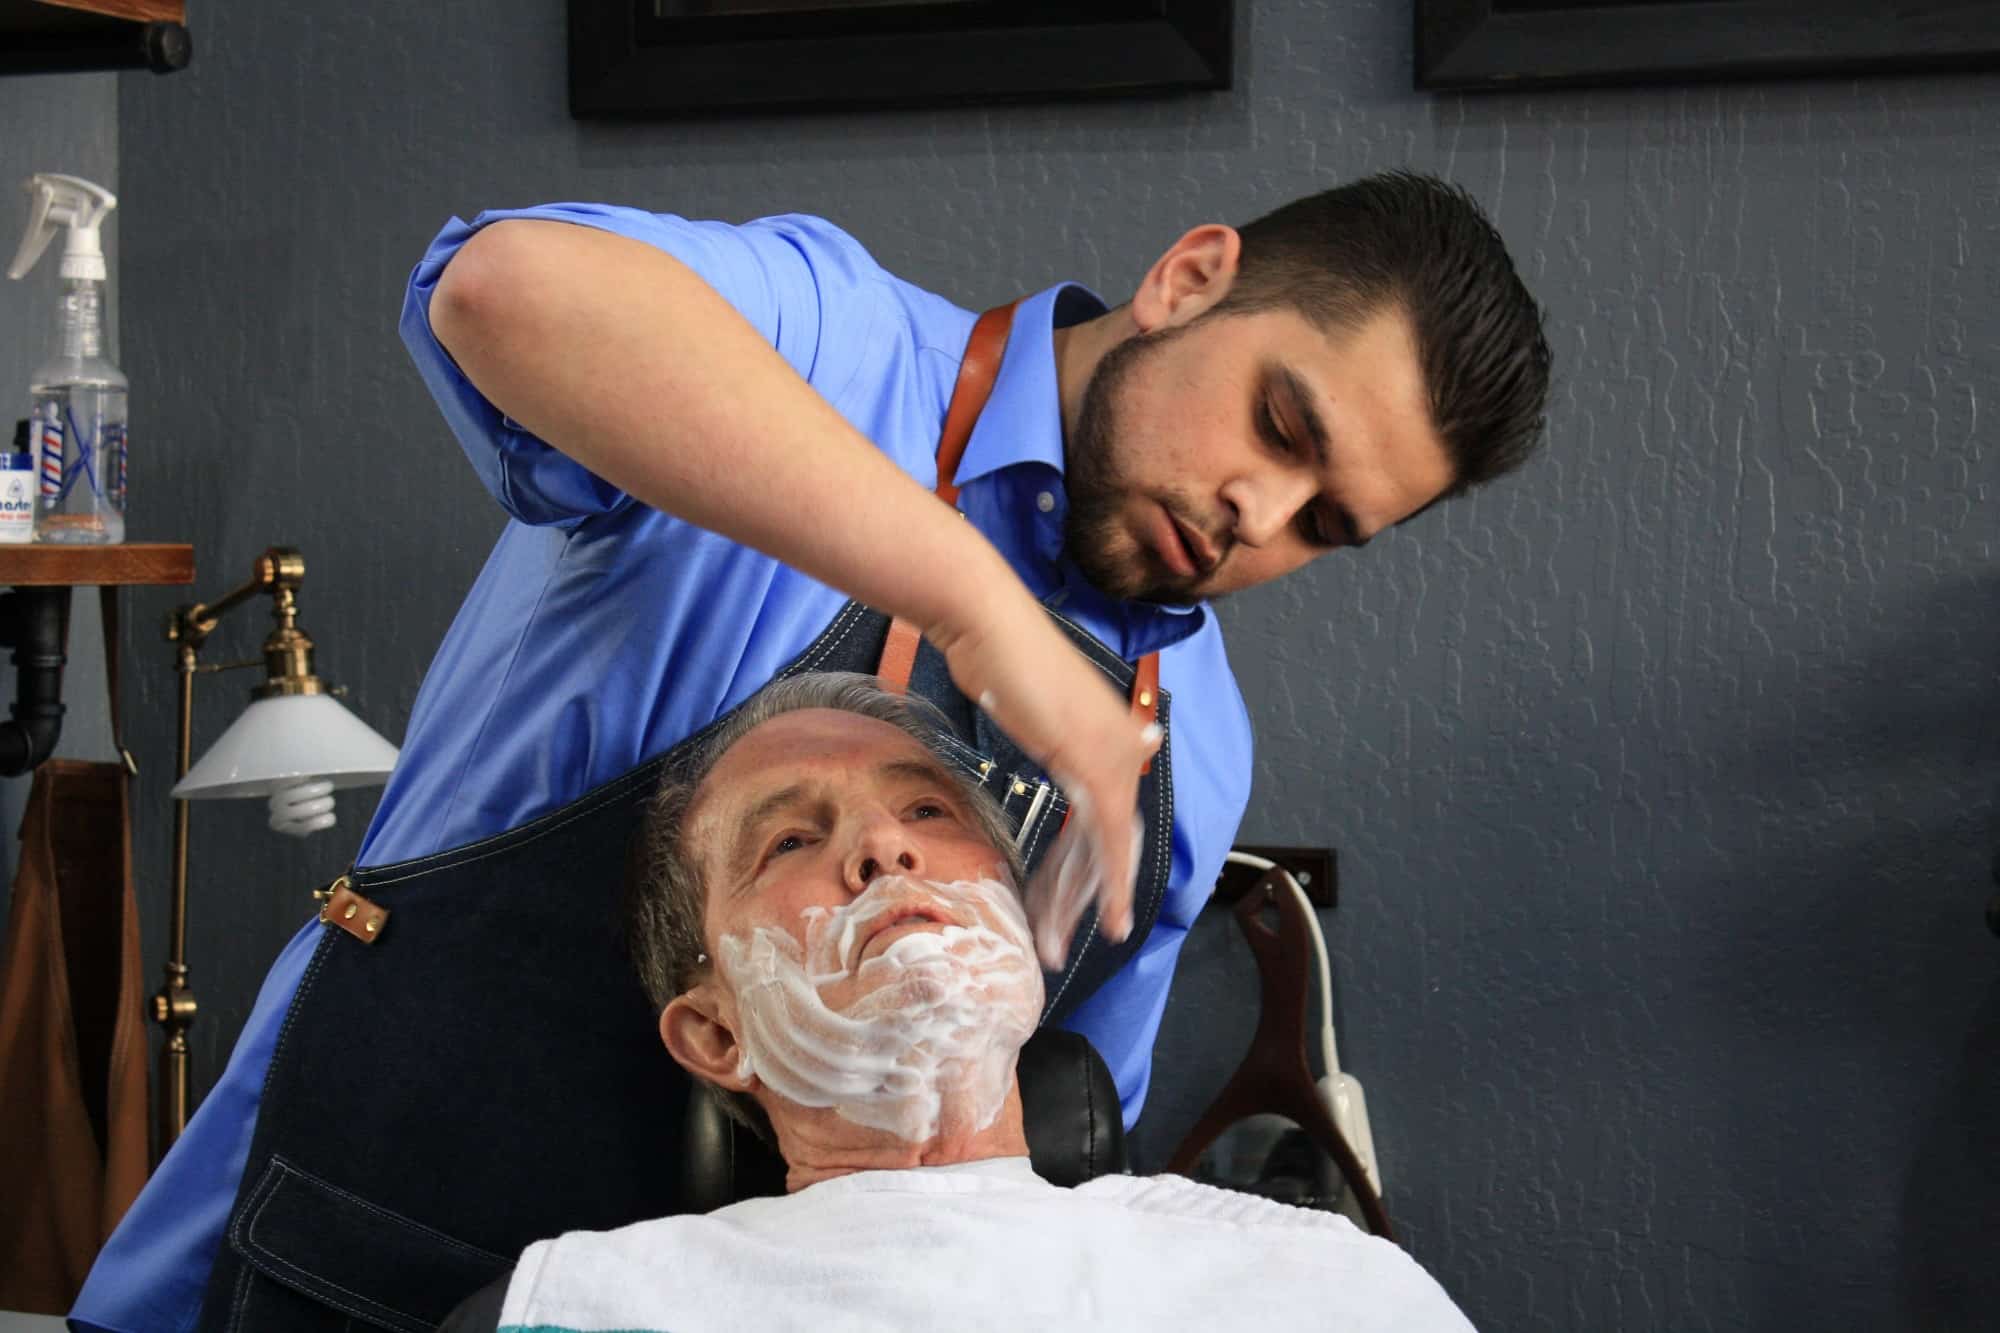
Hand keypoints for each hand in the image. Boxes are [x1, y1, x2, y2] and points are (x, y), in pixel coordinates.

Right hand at [926, 587, 1162, 970]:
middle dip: (1093, 898)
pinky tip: (1099, 914)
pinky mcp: (1088, 757)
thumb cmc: (997, 654)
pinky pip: (1104, 834)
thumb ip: (1053, 723)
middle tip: (1074, 941)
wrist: (987, 624)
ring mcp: (1109, 750)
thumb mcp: (1031, 696)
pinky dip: (1104, 878)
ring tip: (1061, 945)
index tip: (1096, 909)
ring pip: (1110, 847)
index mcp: (1111, 734)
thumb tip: (1065, 737)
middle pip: (1114, 840)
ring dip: (1084, 901)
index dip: (1107, 868)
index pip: (1113, 817)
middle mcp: (1120, 744)